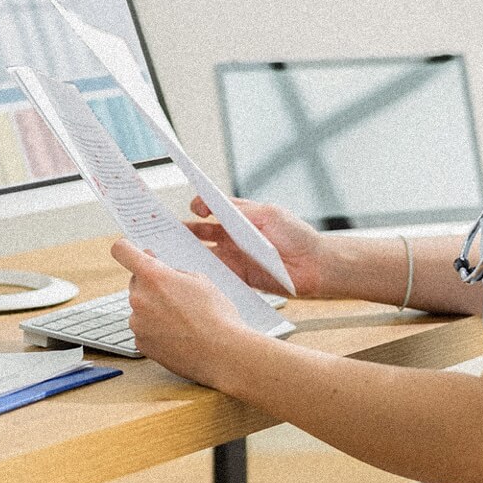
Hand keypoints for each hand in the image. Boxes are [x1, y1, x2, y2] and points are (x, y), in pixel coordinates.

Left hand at [110, 239, 252, 385]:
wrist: (223, 354)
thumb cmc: (216, 316)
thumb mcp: (199, 280)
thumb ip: (172, 271)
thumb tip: (156, 265)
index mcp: (153, 276)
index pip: (122, 251)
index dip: (126, 249)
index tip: (130, 252)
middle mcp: (139, 298)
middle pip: (135, 282)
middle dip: (151, 285)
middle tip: (176, 294)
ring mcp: (137, 323)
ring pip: (140, 308)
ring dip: (154, 309)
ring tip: (182, 320)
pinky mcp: (140, 343)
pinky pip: (143, 329)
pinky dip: (155, 330)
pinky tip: (177, 335)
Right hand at [185, 196, 328, 296]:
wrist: (316, 266)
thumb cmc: (298, 236)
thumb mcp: (269, 215)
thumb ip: (242, 211)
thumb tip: (216, 207)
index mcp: (242, 217)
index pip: (213, 207)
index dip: (200, 205)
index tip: (192, 207)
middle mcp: (235, 237)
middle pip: (202, 232)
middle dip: (184, 230)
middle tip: (166, 230)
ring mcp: (236, 257)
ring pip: (205, 254)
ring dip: (190, 253)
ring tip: (173, 253)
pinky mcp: (239, 277)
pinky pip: (217, 275)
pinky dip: (204, 274)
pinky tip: (193, 274)